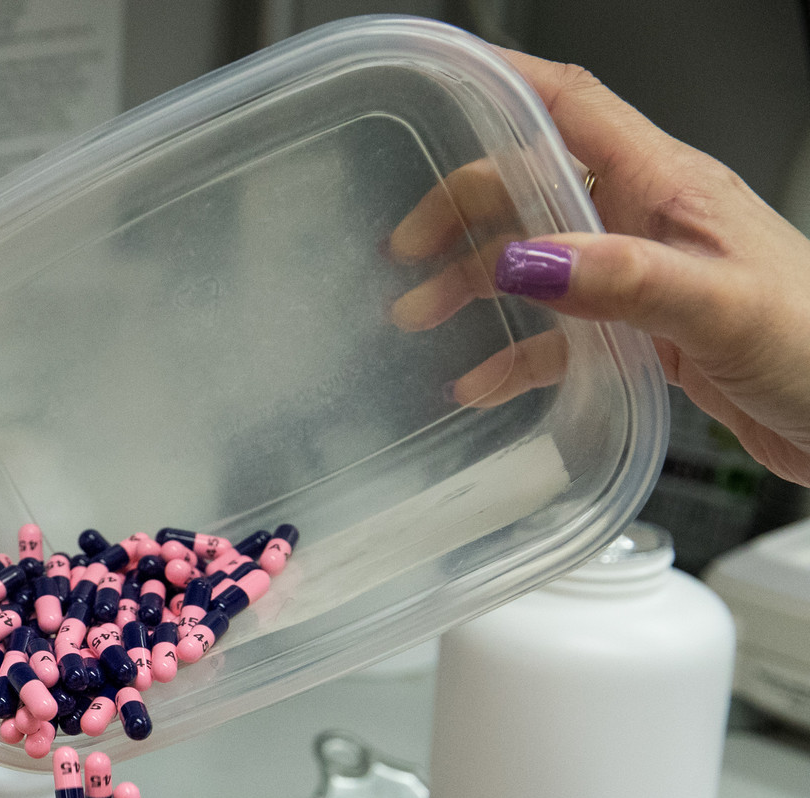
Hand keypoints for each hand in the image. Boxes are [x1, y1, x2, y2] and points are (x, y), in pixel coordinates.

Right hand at [389, 48, 809, 487]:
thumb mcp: (721, 308)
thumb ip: (624, 280)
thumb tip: (531, 258)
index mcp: (671, 185)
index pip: (571, 107)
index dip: (502, 86)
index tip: (437, 89)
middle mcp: (651, 219)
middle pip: (533, 183)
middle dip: (461, 209)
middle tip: (405, 251)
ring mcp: (646, 276)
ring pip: (537, 259)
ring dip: (473, 282)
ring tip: (420, 316)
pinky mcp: (647, 334)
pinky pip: (560, 333)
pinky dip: (512, 353)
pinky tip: (479, 382)